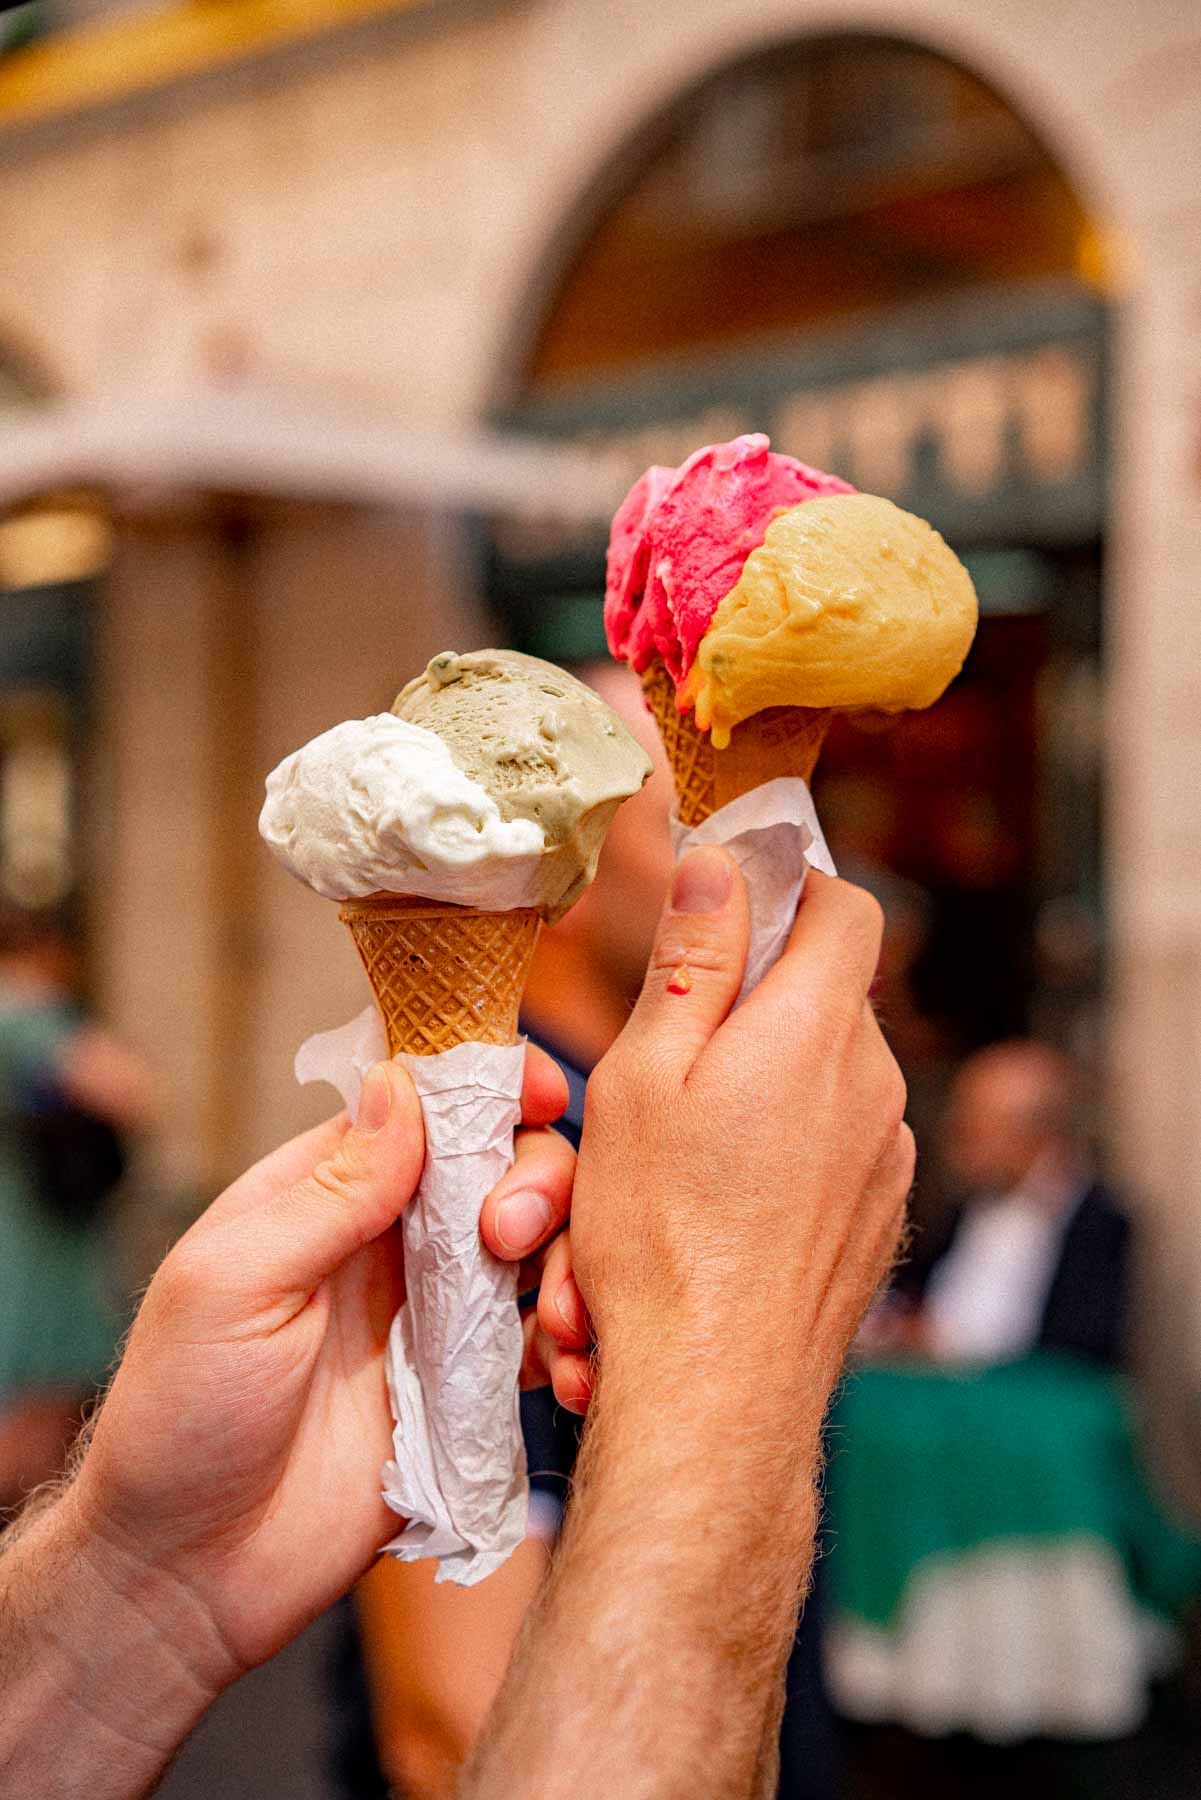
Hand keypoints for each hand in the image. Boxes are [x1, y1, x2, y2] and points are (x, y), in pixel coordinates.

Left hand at [67, 1046, 577, 1701]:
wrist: (190, 1570)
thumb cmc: (181, 1414)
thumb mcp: (236, 1283)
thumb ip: (330, 1190)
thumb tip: (401, 1083)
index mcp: (329, 1191)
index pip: (426, 1105)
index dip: (490, 1086)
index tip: (541, 1093)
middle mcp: (393, 1240)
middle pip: (502, 1165)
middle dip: (537, 1179)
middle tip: (510, 1234)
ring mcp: (436, 1314)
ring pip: (540, 1246)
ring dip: (572, 1259)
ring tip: (562, 1317)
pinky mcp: (467, 1390)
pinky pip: (542, 1340)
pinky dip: (574, 1342)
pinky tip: (567, 1370)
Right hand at [574, 851, 912, 1406]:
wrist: (717, 1397)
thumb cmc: (662, 1237)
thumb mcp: (643, 1076)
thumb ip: (693, 961)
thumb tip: (721, 863)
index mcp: (816, 1031)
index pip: (846, 907)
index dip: (791, 890)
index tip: (728, 911)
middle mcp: (874, 1086)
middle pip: (818, 1001)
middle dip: (738, 1017)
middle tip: (655, 1066)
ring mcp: (884, 1159)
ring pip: (813, 1087)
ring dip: (743, 1102)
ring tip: (658, 1173)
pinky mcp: (876, 1218)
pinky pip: (825, 1155)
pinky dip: (768, 1163)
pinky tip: (702, 1218)